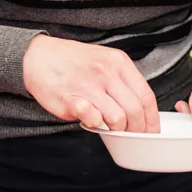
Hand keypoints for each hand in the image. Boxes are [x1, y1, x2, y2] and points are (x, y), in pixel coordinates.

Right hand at [23, 34, 159, 132]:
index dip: (152, 118)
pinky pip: (92, 118)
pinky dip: (95, 125)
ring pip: (118, 117)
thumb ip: (123, 80)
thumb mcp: (105, 60)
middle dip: (138, 129)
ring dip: (118, 130)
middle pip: (135, 110)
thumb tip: (141, 107)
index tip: (152, 130)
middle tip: (133, 135)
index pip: (146, 96)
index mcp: (119, 62)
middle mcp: (106, 72)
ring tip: (112, 129)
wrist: (39, 56)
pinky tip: (91, 121)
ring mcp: (88, 85)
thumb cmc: (74, 61)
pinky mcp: (70, 98)